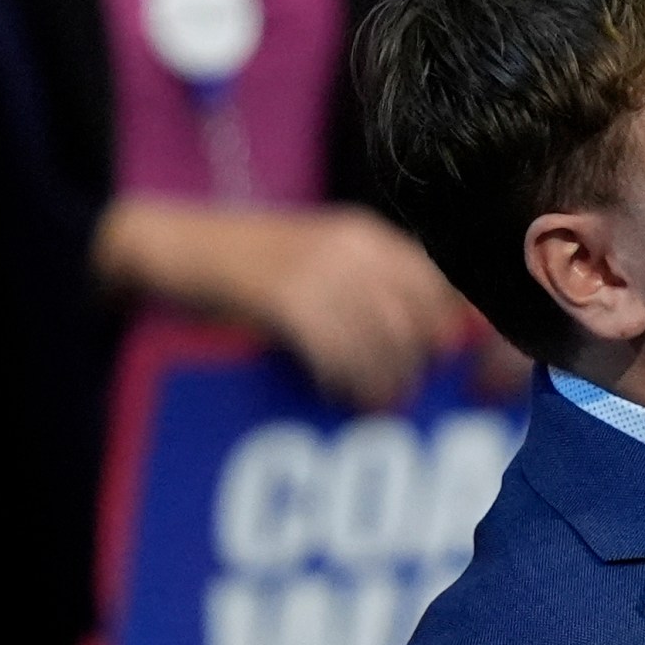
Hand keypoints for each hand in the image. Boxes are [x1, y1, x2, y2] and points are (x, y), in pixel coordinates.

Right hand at [94, 198, 471, 408]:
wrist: (176, 242)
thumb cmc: (254, 265)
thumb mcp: (324, 261)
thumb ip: (374, 293)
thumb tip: (438, 346)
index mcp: (371, 238)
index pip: (445, 289)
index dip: (465, 339)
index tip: (468, 375)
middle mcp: (356, 249)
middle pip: (421, 322)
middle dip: (418, 368)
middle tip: (403, 398)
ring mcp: (322, 270)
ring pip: (383, 342)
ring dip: (383, 383)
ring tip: (374, 405)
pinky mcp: (287, 296)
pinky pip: (338, 351)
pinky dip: (344, 381)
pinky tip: (338, 393)